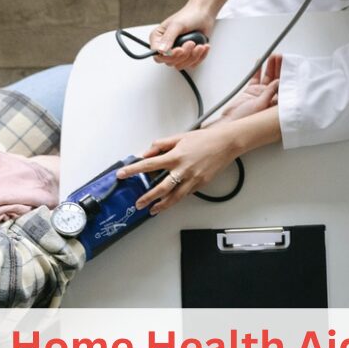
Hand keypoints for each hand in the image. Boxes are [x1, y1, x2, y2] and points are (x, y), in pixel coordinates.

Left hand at [118, 126, 240, 214]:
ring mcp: (193, 179)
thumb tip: (147, 152)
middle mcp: (183, 170)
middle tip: (138, 203)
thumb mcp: (179, 137)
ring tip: (153, 210)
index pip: (148, 165)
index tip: (122, 174)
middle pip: (161, 188)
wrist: (226, 143)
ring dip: (162, 205)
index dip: (133, 170)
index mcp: (175, 156)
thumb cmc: (205, 139)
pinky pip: (186, 194)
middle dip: (147, 197)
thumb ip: (161, 145)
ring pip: (174, 197)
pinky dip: (177, 198)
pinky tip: (170, 201)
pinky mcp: (200, 184)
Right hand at [150, 1, 216, 69]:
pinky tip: (203, 47)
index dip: (168, 56)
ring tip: (199, 45)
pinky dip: (200, 57)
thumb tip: (161, 51)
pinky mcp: (187, 56)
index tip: (180, 49)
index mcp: (158, 39)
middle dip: (184, 55)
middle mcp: (166, 47)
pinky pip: (192, 65)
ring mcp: (177, 53)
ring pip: (181, 65)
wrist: (204, 14)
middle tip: (191, 43)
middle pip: (170, 62)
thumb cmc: (189, 16)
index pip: (157, 55)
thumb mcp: (177, 25)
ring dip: (193, 56)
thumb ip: (168, 38)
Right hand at [208, 54, 282, 125]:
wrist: (230, 123)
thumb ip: (269, 93)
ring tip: (272, 57)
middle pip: (278, 80)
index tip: (288, 66)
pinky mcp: (251, 91)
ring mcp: (260, 94)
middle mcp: (270, 98)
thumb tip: (279, 81)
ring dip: (270, 67)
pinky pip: (256, 78)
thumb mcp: (260, 106)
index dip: (288, 76)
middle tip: (281, 57)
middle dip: (279, 69)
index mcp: (276, 104)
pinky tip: (260, 62)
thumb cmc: (246, 121)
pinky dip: (258, 70)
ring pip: (268, 78)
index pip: (285, 87)